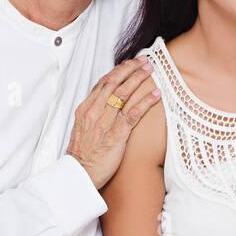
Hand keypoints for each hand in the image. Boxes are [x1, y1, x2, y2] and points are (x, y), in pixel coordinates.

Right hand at [67, 57, 161, 188]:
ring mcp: (105, 122)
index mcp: (85, 109)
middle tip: (144, 61)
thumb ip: (94, 114)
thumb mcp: (83, 129)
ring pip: (123, 93)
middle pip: (114, 82)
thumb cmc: (83, 155)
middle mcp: (94, 112)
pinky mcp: (117, 134)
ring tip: (151, 70)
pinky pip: (134, 113)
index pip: (103, 83)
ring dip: (139, 78)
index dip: (118, 71)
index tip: (130, 63)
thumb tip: (106, 103)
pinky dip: (146, 101)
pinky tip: (157, 94)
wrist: (79, 174)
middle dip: (130, 69)